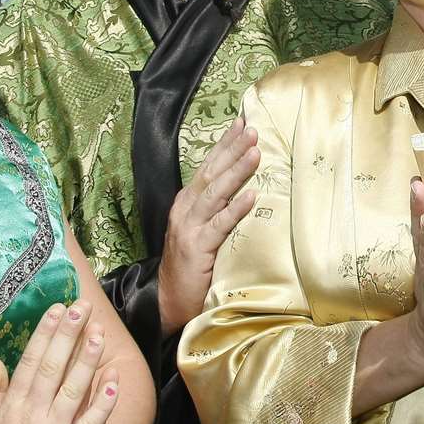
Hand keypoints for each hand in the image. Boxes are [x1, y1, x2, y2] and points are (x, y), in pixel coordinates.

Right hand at [0, 302, 121, 423]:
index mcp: (12, 405)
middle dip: (69, 334)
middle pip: (54, 367)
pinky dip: (103, 402)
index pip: (31, 361)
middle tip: (82, 307)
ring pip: (75, 389)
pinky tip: (114, 381)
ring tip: (99, 333)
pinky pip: (91, 423)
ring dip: (88, 360)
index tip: (57, 309)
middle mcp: (34, 413)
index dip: (46, 333)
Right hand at [160, 118, 258, 332]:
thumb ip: (216, 210)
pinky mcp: (196, 248)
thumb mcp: (202, 230)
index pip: (209, 167)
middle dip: (232, 149)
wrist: (168, 301)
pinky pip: (219, 225)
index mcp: (187, 203)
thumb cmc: (191, 266)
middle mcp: (185, 210)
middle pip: (211, 173)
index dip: (225, 145)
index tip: (243, 123)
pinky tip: (252, 196)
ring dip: (236, 171)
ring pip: (215, 193)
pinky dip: (236, 209)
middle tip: (252, 129)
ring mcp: (189, 228)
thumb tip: (245, 187)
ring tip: (255, 153)